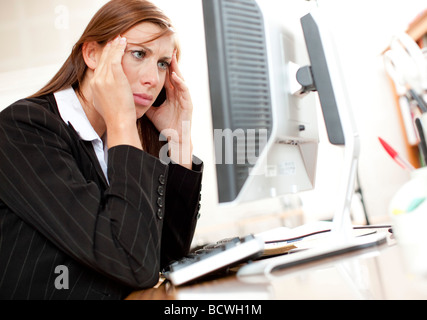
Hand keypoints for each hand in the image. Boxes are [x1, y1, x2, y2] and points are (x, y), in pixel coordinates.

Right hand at [90, 36, 141, 148]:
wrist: (119, 121)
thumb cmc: (116, 117)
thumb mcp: (104, 104)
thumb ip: (103, 94)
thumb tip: (103, 92)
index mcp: (94, 86)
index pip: (98, 66)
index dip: (104, 57)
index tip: (109, 50)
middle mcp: (97, 80)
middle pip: (102, 59)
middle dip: (108, 48)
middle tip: (113, 39)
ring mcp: (105, 78)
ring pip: (109, 57)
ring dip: (114, 45)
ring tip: (119, 38)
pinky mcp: (114, 77)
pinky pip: (116, 58)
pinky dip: (119, 48)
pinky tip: (123, 42)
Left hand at [146, 51, 193, 166]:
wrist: (176, 139)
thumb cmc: (166, 126)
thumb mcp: (152, 112)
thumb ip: (145, 102)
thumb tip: (131, 95)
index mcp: (171, 94)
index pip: (165, 76)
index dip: (160, 65)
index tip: (153, 55)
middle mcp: (178, 93)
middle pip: (173, 74)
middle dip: (170, 62)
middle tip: (165, 49)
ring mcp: (184, 97)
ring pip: (180, 79)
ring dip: (176, 68)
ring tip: (171, 58)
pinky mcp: (189, 103)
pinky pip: (184, 90)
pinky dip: (180, 82)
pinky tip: (174, 75)